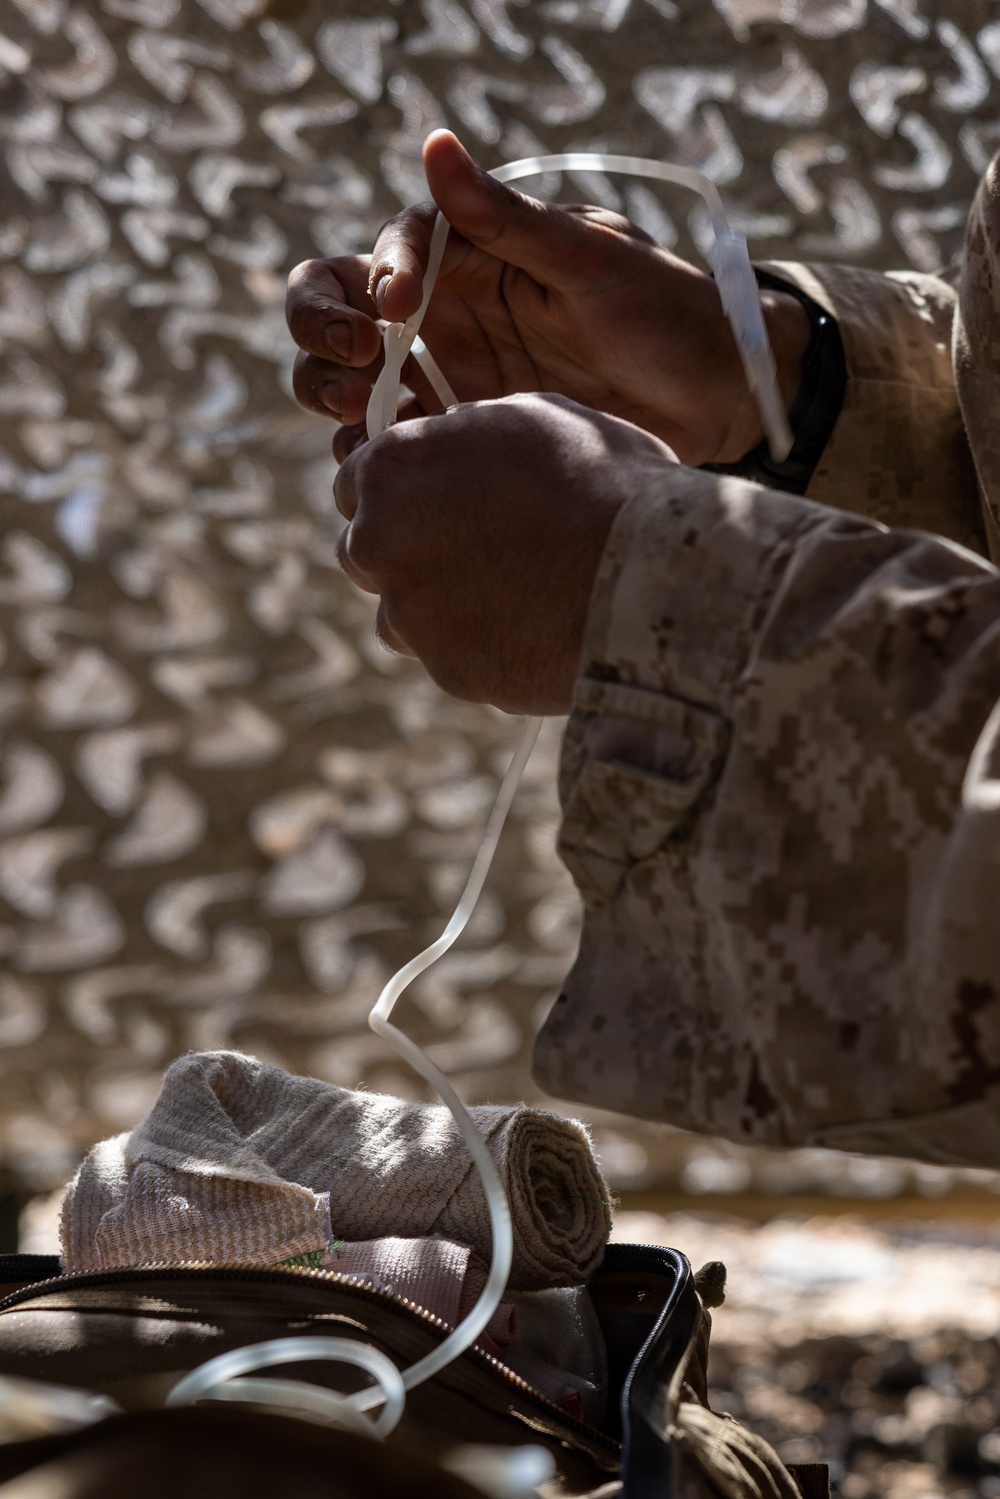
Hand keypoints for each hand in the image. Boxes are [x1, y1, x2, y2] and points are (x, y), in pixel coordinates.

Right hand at [287, 131, 810, 468]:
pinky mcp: (466, 438)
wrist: (719, 403)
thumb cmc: (670, 313)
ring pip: (351, 385)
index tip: (397, 311)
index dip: (369, 278)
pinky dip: (373, 456)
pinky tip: (385, 469)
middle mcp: (448, 315)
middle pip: (341, 314)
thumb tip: (434, 143)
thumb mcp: (591, 262)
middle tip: (355, 374)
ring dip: (332, 399)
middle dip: (322, 338)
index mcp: (471, 258)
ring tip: (362, 425)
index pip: (381, 252)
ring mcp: (452, 379)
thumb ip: (507, 220)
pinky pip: (397, 446)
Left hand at [334, 394, 676, 714]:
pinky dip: (480, 646)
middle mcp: (381, 544)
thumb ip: (471, 435)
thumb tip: (458, 444)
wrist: (651, 579)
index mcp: (394, 468)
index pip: (356, 482)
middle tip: (471, 547)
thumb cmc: (604, 483)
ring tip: (510, 592)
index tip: (433, 497)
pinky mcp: (448, 672)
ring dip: (438, 604)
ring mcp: (411, 616)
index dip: (399, 489)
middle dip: (406, 549)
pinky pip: (450, 657)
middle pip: (367, 551)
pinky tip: (533, 626)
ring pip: (401, 613)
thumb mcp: (536, 418)